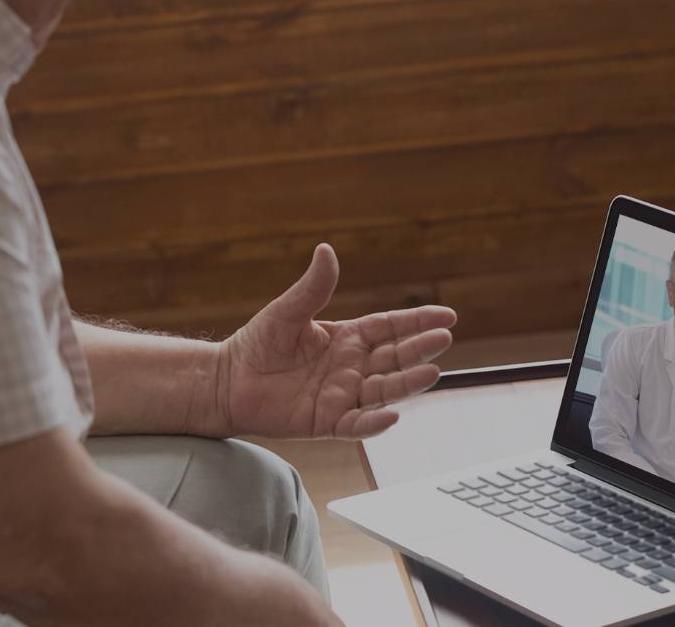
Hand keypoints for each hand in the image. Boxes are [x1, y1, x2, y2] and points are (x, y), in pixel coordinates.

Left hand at [215, 244, 456, 438]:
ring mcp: (343, 395)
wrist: (228, 382)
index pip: (390, 327)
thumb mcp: (287, 311)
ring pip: (385, 390)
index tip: (446, 316)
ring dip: (409, 383)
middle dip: (420, 349)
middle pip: (395, 358)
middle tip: (443, 339)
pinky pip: (356, 424)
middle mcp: (352, 367)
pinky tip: (393, 416)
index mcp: (348, 338)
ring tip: (432, 373)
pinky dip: (374, 423)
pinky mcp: (328, 422)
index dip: (417, 322)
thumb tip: (326, 250)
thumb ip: (312, 287)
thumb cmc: (257, 344)